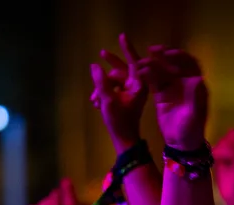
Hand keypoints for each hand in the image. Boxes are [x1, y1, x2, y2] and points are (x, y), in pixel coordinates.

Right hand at [91, 34, 148, 151]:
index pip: (134, 62)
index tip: (122, 36)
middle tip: (102, 53)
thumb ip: (101, 81)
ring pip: (115, 81)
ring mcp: (132, 94)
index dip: (127, 49)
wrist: (124, 141)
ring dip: (101, 87)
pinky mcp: (126, 100)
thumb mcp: (108, 100)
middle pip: (122, 70)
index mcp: (140, 85)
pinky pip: (114, 89)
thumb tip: (94, 66)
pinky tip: (95, 103)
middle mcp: (138, 87)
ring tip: (93, 99)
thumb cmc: (120, 122)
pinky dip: (103, 93)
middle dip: (107, 72)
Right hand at [137, 47, 207, 149]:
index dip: (181, 57)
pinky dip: (147, 75)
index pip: (191, 64)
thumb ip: (195, 97)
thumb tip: (198, 78)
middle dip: (164, 56)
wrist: (180, 144)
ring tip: (140, 62)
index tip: (169, 54)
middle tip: (152, 49)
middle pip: (175, 64)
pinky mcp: (162, 94)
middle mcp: (185, 83)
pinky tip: (137, 72)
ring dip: (152, 64)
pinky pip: (154, 81)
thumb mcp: (194, 115)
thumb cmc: (191, 131)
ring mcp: (173, 87)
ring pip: (162, 71)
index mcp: (196, 85)